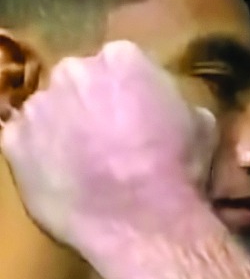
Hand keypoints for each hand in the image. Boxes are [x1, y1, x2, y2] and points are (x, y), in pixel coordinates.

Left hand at [0, 40, 215, 248]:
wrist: (145, 220)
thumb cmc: (180, 170)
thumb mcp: (202, 126)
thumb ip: (176, 104)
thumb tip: (167, 111)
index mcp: (122, 58)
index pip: (121, 65)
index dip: (132, 93)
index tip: (141, 116)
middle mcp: (73, 71)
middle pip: (79, 82)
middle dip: (93, 105)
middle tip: (113, 141)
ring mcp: (37, 106)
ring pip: (49, 112)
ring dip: (64, 130)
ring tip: (89, 167)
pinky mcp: (12, 142)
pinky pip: (24, 144)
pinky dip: (40, 157)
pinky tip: (67, 180)